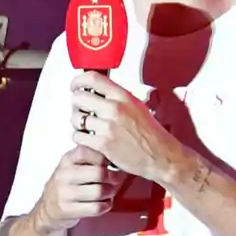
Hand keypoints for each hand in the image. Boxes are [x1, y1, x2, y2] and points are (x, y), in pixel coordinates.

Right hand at [33, 144, 126, 230]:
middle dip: (113, 178)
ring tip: (110, 192)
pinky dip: (106, 205)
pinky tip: (104, 203)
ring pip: (99, 191)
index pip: (88, 151)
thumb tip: (114, 153)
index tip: (108, 164)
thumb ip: (88, 156)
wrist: (47, 208)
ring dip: (110, 193)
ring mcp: (64, 193)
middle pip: (99, 173)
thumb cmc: (66, 185)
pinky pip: (96, 207)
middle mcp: (64, 175)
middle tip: (115, 179)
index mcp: (66, 160)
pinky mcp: (68, 209)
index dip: (104, 157)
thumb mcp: (71, 166)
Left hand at [69, 71, 184, 182]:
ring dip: (77, 123)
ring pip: (76, 118)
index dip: (78, 81)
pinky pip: (78, 136)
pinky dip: (80, 137)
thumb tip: (97, 91)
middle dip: (76, 104)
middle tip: (81, 110)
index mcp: (124, 97)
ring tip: (86, 127)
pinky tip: (89, 138)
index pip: (93, 79)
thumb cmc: (150, 134)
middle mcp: (116, 109)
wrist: (161, 156)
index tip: (75, 86)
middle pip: (79, 97)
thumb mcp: (136, 106)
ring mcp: (109, 126)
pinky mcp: (103, 143)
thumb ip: (116, 97)